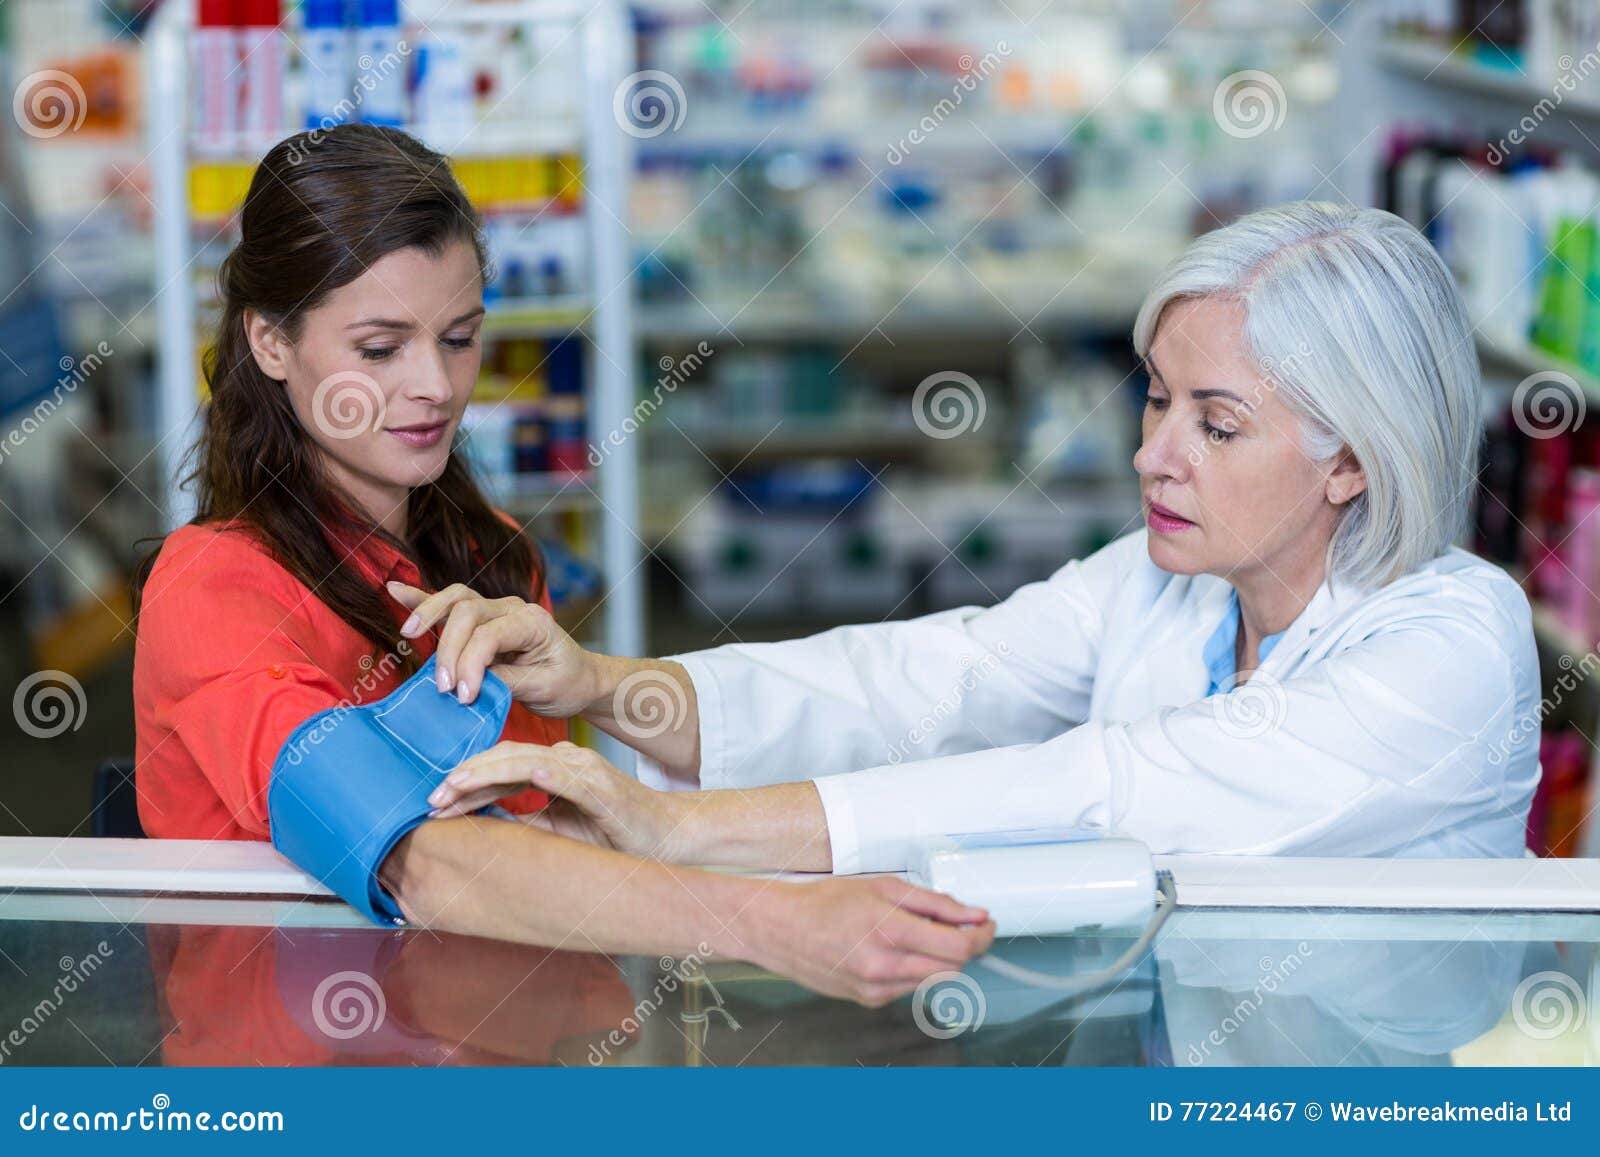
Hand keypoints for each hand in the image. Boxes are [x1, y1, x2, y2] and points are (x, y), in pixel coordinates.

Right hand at [386, 580, 598, 715]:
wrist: (580, 679)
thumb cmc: (565, 683)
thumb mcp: (542, 689)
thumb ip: (505, 681)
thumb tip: (470, 680)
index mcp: (531, 622)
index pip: (489, 635)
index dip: (471, 665)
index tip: (463, 696)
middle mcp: (512, 608)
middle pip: (467, 613)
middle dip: (449, 649)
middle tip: (444, 688)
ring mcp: (495, 609)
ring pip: (456, 599)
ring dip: (429, 614)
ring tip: (409, 633)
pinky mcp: (481, 618)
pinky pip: (449, 604)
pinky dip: (422, 598)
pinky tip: (395, 591)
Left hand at [428, 740, 681, 859]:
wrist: (668, 837)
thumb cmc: (615, 834)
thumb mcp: (559, 831)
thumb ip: (524, 825)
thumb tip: (479, 831)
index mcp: (553, 768)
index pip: (500, 770)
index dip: (466, 783)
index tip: (434, 803)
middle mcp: (565, 760)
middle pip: (504, 759)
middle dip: (465, 777)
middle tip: (430, 797)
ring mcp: (585, 768)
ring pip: (526, 761)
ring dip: (488, 773)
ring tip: (456, 785)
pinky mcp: (604, 785)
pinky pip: (568, 775)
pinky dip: (546, 772)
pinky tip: (526, 773)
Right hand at [746, 877, 994, 1006]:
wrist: (780, 930)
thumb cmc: (825, 902)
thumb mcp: (883, 887)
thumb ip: (933, 903)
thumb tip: (972, 914)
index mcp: (889, 930)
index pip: (958, 947)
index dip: (981, 936)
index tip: (987, 925)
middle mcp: (885, 966)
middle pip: (952, 968)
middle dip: (964, 947)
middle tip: (959, 925)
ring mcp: (877, 988)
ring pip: (933, 979)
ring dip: (938, 958)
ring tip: (918, 933)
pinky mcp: (870, 1001)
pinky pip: (909, 986)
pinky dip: (913, 968)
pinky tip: (893, 949)